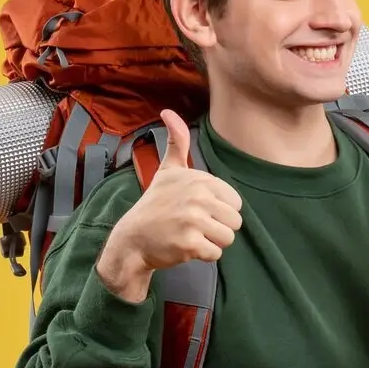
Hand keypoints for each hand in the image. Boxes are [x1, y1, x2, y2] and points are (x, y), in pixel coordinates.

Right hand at [97, 110, 243, 300]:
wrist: (132, 239)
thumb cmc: (155, 205)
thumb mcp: (167, 171)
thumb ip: (177, 143)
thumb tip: (168, 111)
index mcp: (199, 179)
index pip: (235, 202)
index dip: (220, 211)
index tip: (197, 210)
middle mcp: (197, 196)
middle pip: (235, 222)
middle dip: (218, 228)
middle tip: (193, 226)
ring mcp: (192, 220)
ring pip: (228, 238)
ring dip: (212, 242)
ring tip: (190, 235)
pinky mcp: (189, 243)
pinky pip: (216, 254)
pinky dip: (202, 256)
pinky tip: (184, 247)